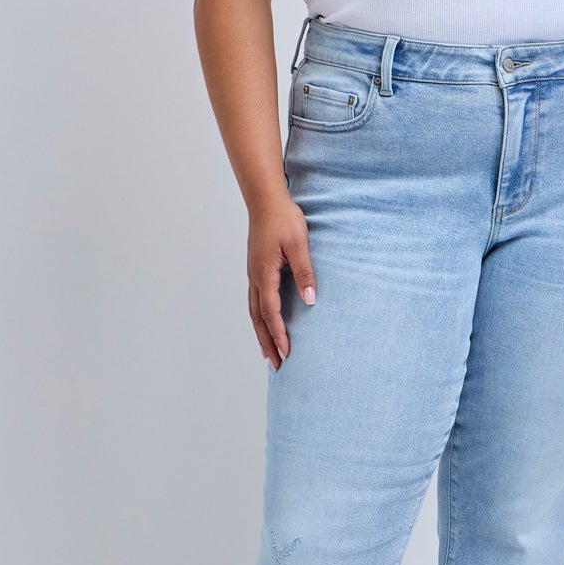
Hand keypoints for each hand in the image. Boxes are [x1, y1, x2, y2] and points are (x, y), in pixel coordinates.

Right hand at [248, 194, 315, 368]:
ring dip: (261, 333)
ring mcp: (253, 274)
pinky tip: (264, 324)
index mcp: (264, 273)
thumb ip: (304, 272)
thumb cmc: (284, 219)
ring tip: (267, 352)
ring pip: (253, 311)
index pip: (270, 311)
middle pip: (257, 318)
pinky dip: (259, 318)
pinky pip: (255, 301)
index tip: (286, 352)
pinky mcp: (256, 269)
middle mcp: (255, 277)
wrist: (265, 200)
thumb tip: (310, 299)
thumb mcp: (299, 244)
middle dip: (267, 342)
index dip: (278, 333)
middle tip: (276, 365)